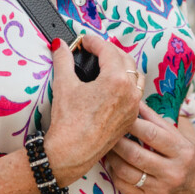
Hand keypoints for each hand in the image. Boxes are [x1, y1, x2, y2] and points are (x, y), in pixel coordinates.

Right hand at [42, 35, 142, 186]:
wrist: (71, 152)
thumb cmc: (69, 122)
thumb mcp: (64, 84)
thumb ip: (63, 59)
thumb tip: (60, 45)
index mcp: (116, 81)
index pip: (107, 50)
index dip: (93, 41)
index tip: (83, 40)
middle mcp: (130, 92)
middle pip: (125, 59)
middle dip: (108, 50)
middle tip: (93, 49)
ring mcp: (133, 106)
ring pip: (135, 75)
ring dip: (121, 65)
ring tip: (105, 63)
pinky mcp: (130, 118)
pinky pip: (135, 93)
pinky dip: (126, 83)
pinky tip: (111, 84)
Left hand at [103, 105, 194, 193]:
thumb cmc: (186, 152)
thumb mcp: (180, 133)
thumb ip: (157, 119)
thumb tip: (133, 101)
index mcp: (182, 151)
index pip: (151, 134)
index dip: (132, 123)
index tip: (120, 113)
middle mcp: (173, 172)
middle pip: (135, 154)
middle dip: (117, 140)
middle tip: (107, 129)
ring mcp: (161, 188)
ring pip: (126, 171)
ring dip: (112, 156)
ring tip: (108, 145)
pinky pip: (124, 185)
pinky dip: (113, 172)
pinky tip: (113, 162)